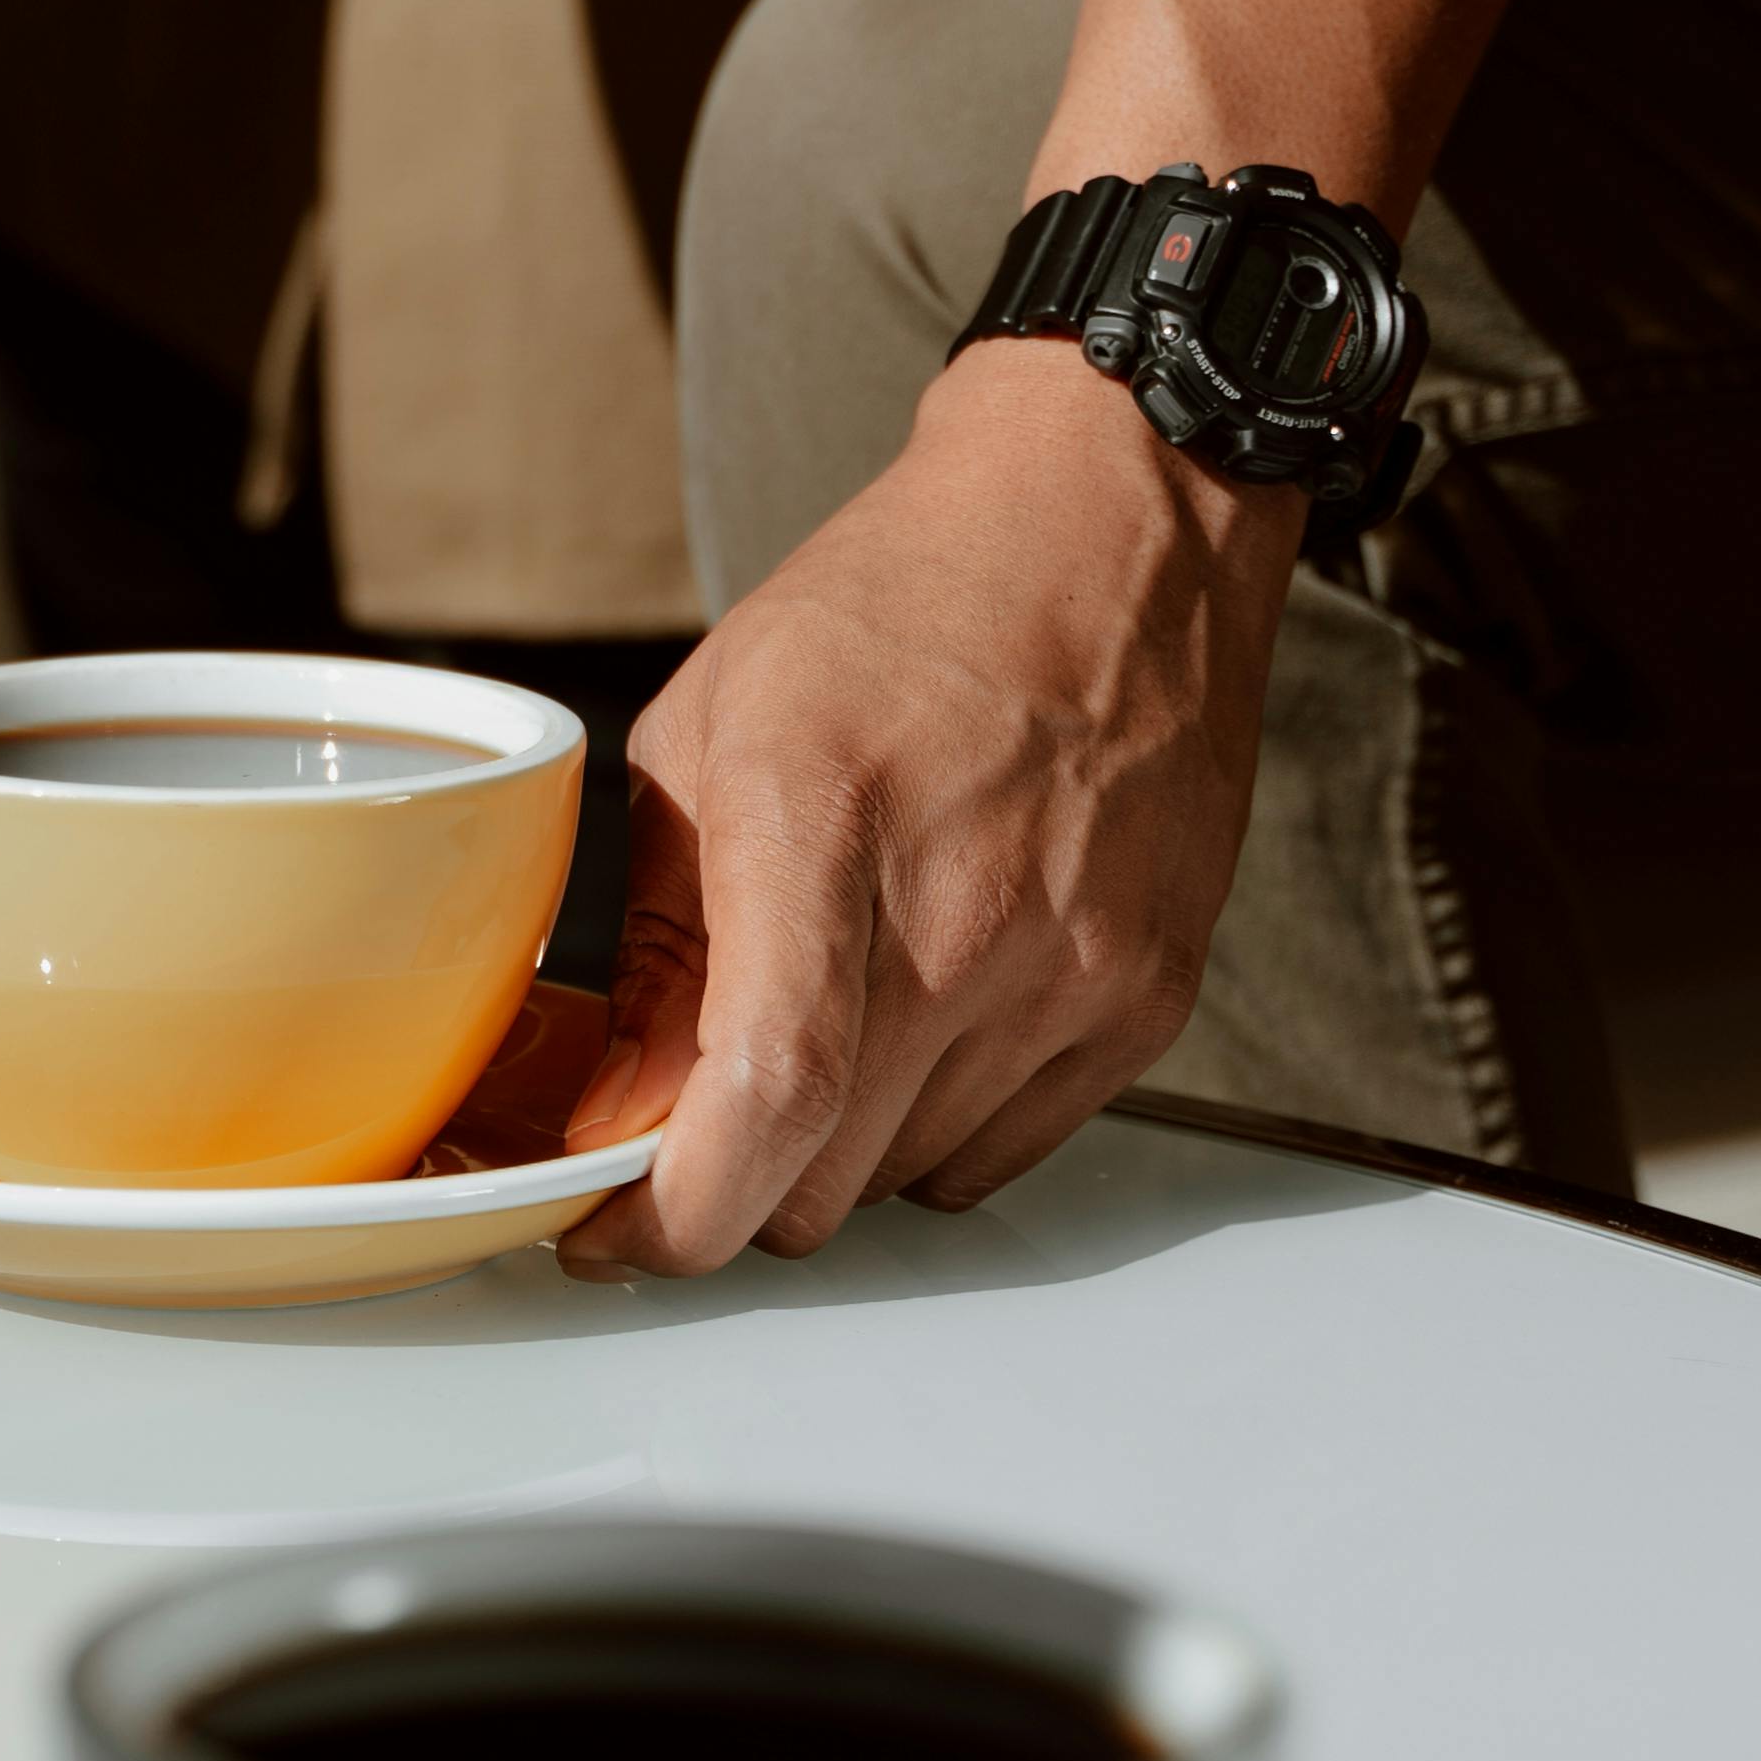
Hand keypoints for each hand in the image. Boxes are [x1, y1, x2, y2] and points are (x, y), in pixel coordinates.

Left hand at [556, 350, 1289, 1271]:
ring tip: (830, 1018)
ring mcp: (1072, 970)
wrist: (1108, 529)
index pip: (766, 1100)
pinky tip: (921, 1017)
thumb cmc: (895, 609)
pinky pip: (1005, 1148)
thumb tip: (616, 1107)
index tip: (616, 1231)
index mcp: (825, 830)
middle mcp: (966, 921)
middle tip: (700, 1107)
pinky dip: (936, 1125)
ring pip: (906, 1179)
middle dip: (734, 1177)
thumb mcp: (707, 733)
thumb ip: (655, 941)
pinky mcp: (1144, 999)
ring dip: (838, 1147)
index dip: (675, 1214)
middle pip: (822, 1181)